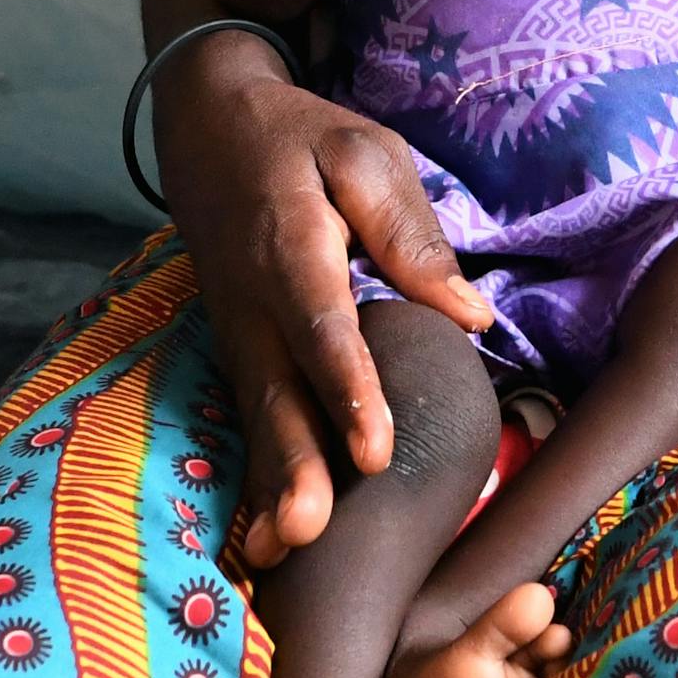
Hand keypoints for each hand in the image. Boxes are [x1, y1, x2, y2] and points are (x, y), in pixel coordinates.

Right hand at [149, 32, 495, 570]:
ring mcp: (236, 330)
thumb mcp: (364, 155)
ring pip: (257, 417)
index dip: (347, 391)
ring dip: (269, 486)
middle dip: (294, 465)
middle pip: (277, 392)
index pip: (321, 326)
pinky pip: (248, 417)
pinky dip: (255, 477)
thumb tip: (471, 318)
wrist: (205, 124)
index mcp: (291, 246)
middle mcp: (254, 302)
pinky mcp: (237, 348)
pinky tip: (266, 540)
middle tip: (311, 532)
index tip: (375, 451)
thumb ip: (410, 234)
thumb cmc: (300, 139)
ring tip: (283, 552)